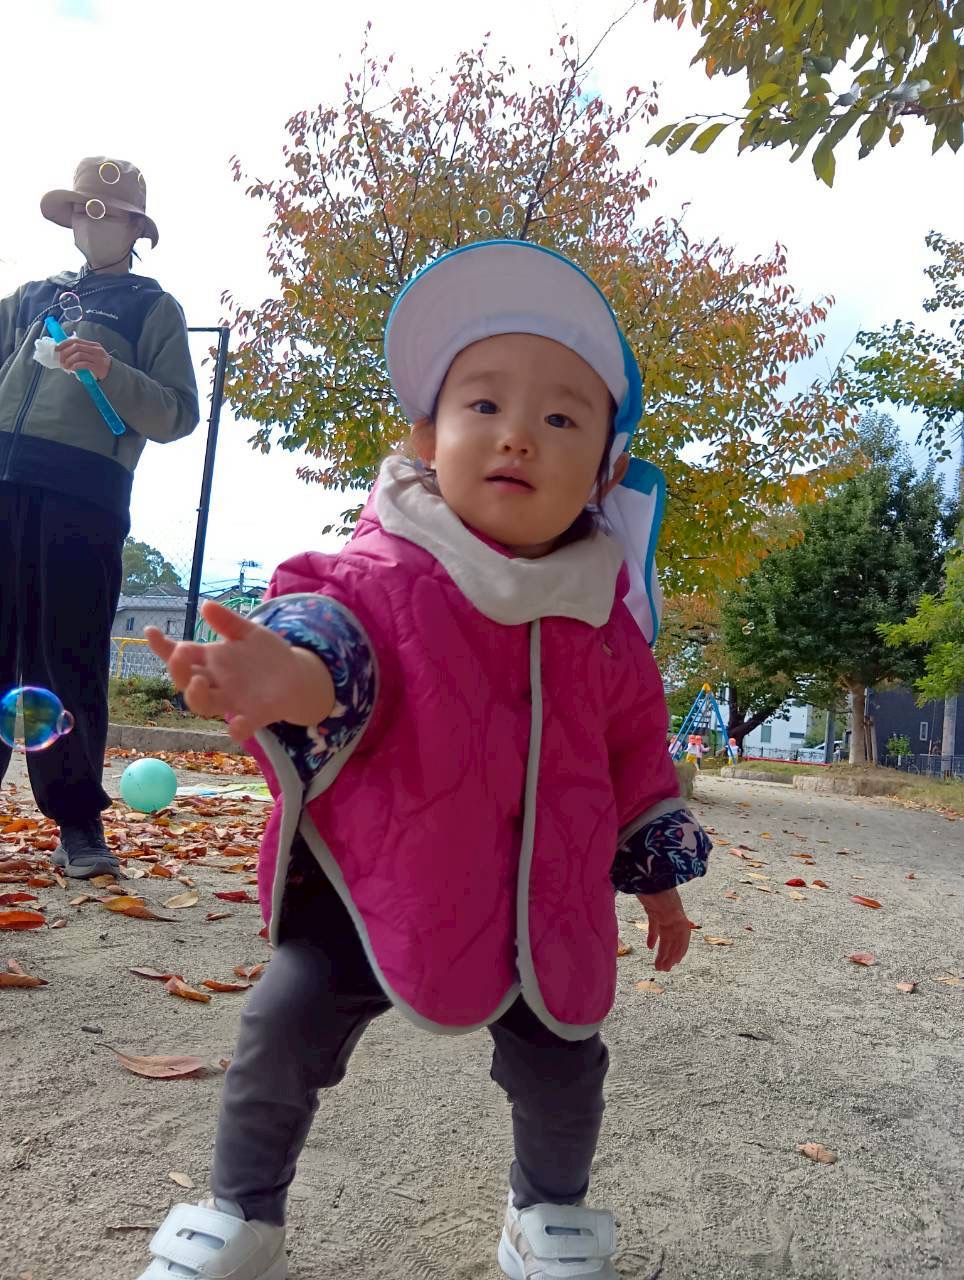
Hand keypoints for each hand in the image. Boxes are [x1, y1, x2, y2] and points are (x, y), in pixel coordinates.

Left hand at [56, 337, 111, 380]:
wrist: (113, 373)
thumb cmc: (98, 364)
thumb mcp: (91, 355)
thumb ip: (80, 352)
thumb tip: (63, 352)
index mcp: (92, 345)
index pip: (75, 340)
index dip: (64, 344)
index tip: (56, 348)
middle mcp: (95, 349)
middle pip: (76, 347)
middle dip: (65, 353)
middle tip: (60, 360)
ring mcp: (97, 358)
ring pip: (79, 355)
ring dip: (69, 361)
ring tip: (65, 366)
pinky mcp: (98, 367)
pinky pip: (83, 364)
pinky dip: (75, 366)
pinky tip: (72, 369)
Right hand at [145, 600, 334, 743]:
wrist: (298, 677)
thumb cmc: (266, 655)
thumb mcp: (249, 632)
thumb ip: (228, 622)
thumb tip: (205, 605)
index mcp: (212, 660)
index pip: (181, 654)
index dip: (163, 646)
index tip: (150, 631)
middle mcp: (216, 682)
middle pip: (186, 681)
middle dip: (178, 670)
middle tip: (179, 655)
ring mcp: (233, 700)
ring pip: (204, 704)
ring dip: (196, 695)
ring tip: (199, 682)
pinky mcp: (254, 715)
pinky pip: (241, 727)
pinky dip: (237, 728)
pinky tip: (236, 724)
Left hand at [636, 886, 691, 971]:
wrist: (647, 868)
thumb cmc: (654, 881)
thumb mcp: (662, 900)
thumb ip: (668, 915)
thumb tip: (678, 929)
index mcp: (676, 913)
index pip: (681, 936)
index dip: (679, 950)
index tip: (675, 963)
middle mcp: (672, 914)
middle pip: (673, 938)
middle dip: (669, 955)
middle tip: (663, 969)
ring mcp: (663, 911)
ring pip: (666, 935)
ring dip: (663, 950)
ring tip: (658, 965)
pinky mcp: (653, 908)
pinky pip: (656, 926)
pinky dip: (654, 937)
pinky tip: (650, 948)